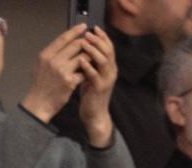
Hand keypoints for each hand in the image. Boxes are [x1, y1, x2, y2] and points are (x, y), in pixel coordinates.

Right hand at [20, 24, 87, 123]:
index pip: (63, 38)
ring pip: (83, 58)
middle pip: (76, 45)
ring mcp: (62, 71)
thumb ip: (51, 54)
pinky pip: (83, 72)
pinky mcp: (70, 82)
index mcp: (46, 55)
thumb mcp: (40, 65)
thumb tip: (63, 43)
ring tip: (91, 59)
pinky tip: (87, 74)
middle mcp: (54, 61)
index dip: (75, 31)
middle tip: (91, 43)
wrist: (39, 103)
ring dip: (89, 57)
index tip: (83, 27)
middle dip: (86, 43)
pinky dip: (86, 72)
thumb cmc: (40, 85)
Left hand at [77, 26, 116, 146]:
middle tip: (88, 33)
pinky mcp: (100, 89)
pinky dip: (88, 66)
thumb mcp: (92, 75)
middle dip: (98, 41)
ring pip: (103, 61)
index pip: (109, 48)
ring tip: (83, 43)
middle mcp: (111, 72)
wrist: (95, 115)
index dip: (102, 37)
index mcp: (110, 68)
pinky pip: (95, 75)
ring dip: (93, 51)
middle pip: (108, 51)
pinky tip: (80, 60)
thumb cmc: (91, 95)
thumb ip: (92, 63)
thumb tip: (83, 47)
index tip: (94, 28)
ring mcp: (107, 80)